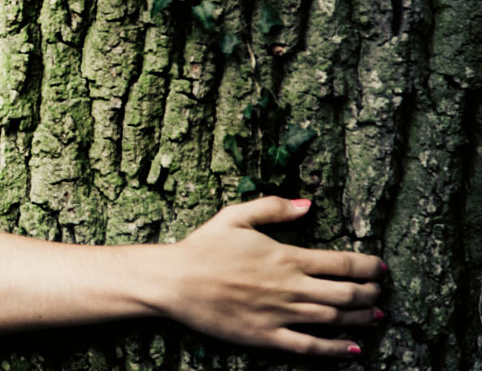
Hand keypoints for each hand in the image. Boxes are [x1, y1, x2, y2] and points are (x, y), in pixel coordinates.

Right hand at [157, 196, 384, 356]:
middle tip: (380, 293)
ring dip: (362, 319)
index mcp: (286, 257)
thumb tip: (307, 204)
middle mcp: (290, 287)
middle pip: (347, 294)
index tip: (380, 268)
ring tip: (377, 317)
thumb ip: (273, 207)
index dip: (369, 266)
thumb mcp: (235, 216)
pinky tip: (353, 349)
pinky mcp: (266, 336)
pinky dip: (335, 349)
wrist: (174, 281)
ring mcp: (280, 314)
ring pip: (334, 319)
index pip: (342, 263)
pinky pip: (309, 346)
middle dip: (371, 294)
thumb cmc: (202, 248)